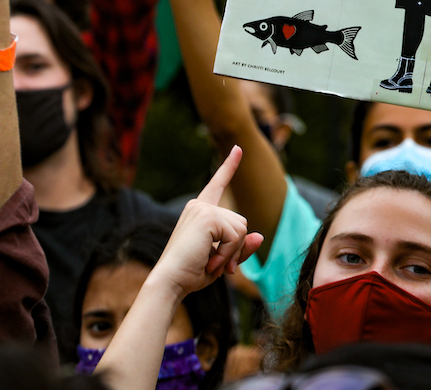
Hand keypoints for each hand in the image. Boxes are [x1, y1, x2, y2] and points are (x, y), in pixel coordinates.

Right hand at [148, 145, 264, 299]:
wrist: (170, 281)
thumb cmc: (191, 273)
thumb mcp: (222, 260)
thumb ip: (240, 248)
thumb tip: (260, 236)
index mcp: (199, 211)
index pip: (218, 184)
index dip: (229, 166)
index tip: (239, 148)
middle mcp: (200, 205)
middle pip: (241, 222)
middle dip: (235, 248)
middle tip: (216, 265)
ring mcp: (203, 208)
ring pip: (241, 229)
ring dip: (232, 252)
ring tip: (211, 264)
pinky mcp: (208, 216)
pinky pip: (236, 235)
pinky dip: (229, 253)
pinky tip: (211, 262)